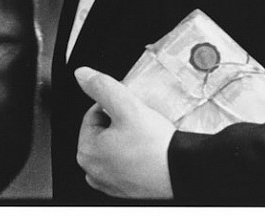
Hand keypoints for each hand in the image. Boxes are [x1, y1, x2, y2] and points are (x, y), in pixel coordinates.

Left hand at [75, 66, 175, 197]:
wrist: (182, 172)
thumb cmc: (155, 146)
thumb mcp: (126, 106)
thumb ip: (100, 86)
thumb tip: (82, 74)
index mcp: (86, 152)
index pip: (94, 114)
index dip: (114, 105)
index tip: (131, 108)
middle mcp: (93, 172)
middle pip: (103, 131)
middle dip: (120, 122)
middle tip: (140, 121)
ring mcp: (110, 183)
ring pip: (115, 146)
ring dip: (127, 137)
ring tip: (145, 135)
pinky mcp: (127, 189)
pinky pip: (126, 163)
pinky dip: (135, 155)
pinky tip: (148, 150)